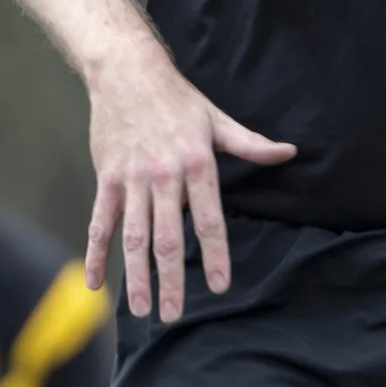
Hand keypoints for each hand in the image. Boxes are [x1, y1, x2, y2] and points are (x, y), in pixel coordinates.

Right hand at [85, 40, 295, 321]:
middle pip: (166, 237)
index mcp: (196, 165)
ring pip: (133, 236)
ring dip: (136, 276)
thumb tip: (288, 153)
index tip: (220, 285)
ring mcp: (131, 180)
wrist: (127, 72)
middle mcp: (163, 176)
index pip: (208, 219)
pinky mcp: (107, 179)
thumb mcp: (217, 119)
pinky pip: (101, 222)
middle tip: (174, 314)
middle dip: (171, 279)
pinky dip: (97, 253)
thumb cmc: (176, 98)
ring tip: (142, 309)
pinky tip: (97, 282)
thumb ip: (251, 144)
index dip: (215, 254)